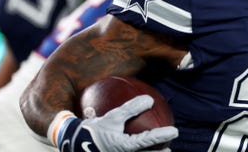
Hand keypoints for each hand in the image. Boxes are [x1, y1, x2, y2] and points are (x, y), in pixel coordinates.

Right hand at [56, 95, 177, 151]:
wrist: (72, 144)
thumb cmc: (93, 130)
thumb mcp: (112, 117)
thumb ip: (131, 108)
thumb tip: (150, 100)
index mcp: (123, 146)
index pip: (146, 141)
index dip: (162, 136)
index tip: (175, 131)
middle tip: (170, 150)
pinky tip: (142, 149)